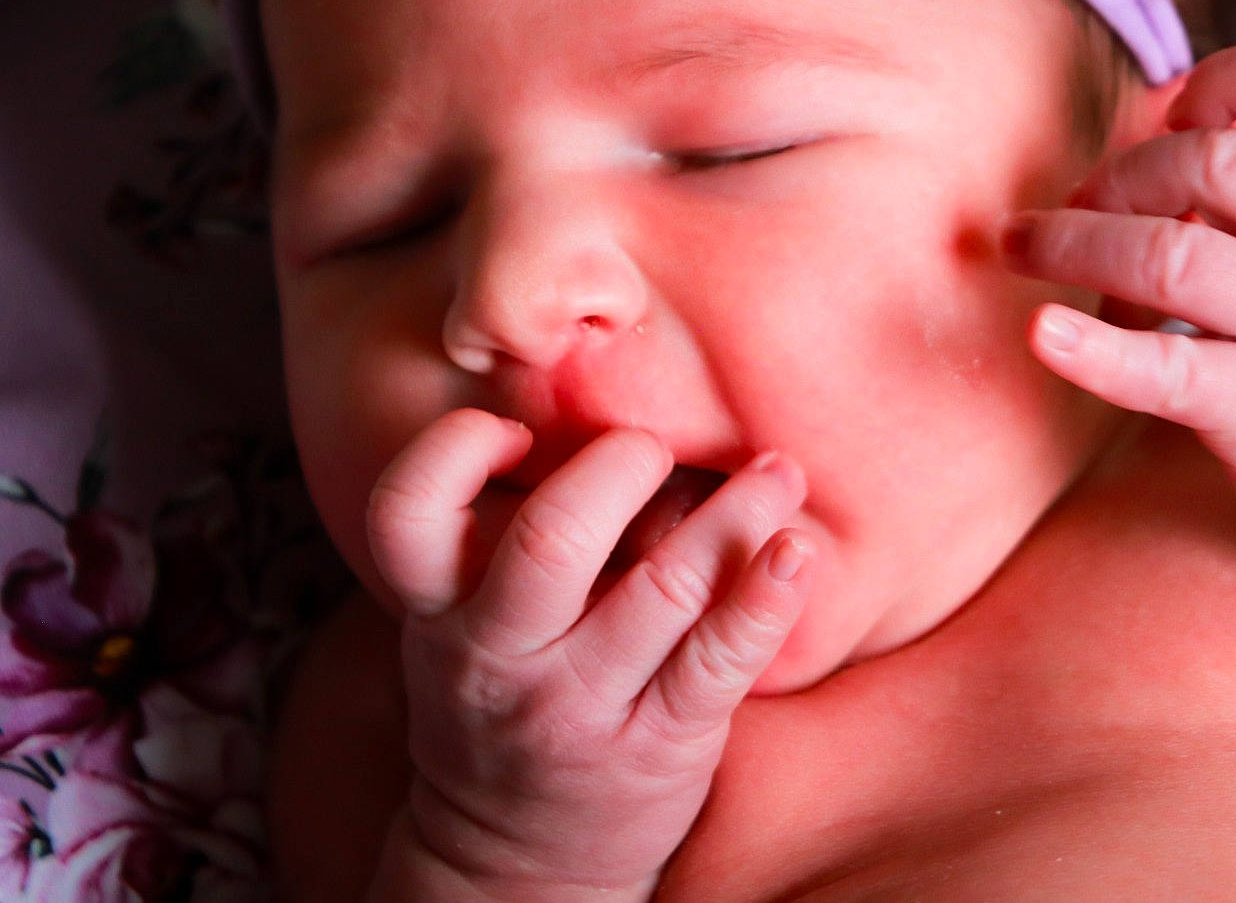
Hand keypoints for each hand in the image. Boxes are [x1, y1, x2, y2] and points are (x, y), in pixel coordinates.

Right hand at [363, 409, 810, 897]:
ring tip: (780, 469)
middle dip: (618, 465)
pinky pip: (719, 660)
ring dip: (733, 512)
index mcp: (440, 609)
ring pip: (661, 587)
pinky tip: (798, 552)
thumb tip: (630, 408)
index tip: (514, 427)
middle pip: (549, 539)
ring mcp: (582, 704)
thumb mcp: (475, 624)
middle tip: (657, 443)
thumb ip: (527, 531)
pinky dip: (765, 597)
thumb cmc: (511, 698)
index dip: (453, 449)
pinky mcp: (661, 744)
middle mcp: (502, 656)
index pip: (407, 511)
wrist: (515, 866)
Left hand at [998, 39, 1235, 557]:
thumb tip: (1155, 113)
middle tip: (1081, 202)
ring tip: (1024, 246)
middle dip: (1122, 170)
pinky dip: (1096, 352)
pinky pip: (1172, 373)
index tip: (1180, 113)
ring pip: (1173, 255)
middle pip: (1214, 161)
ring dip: (1075, 241)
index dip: (1229, 76)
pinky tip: (1044, 332)